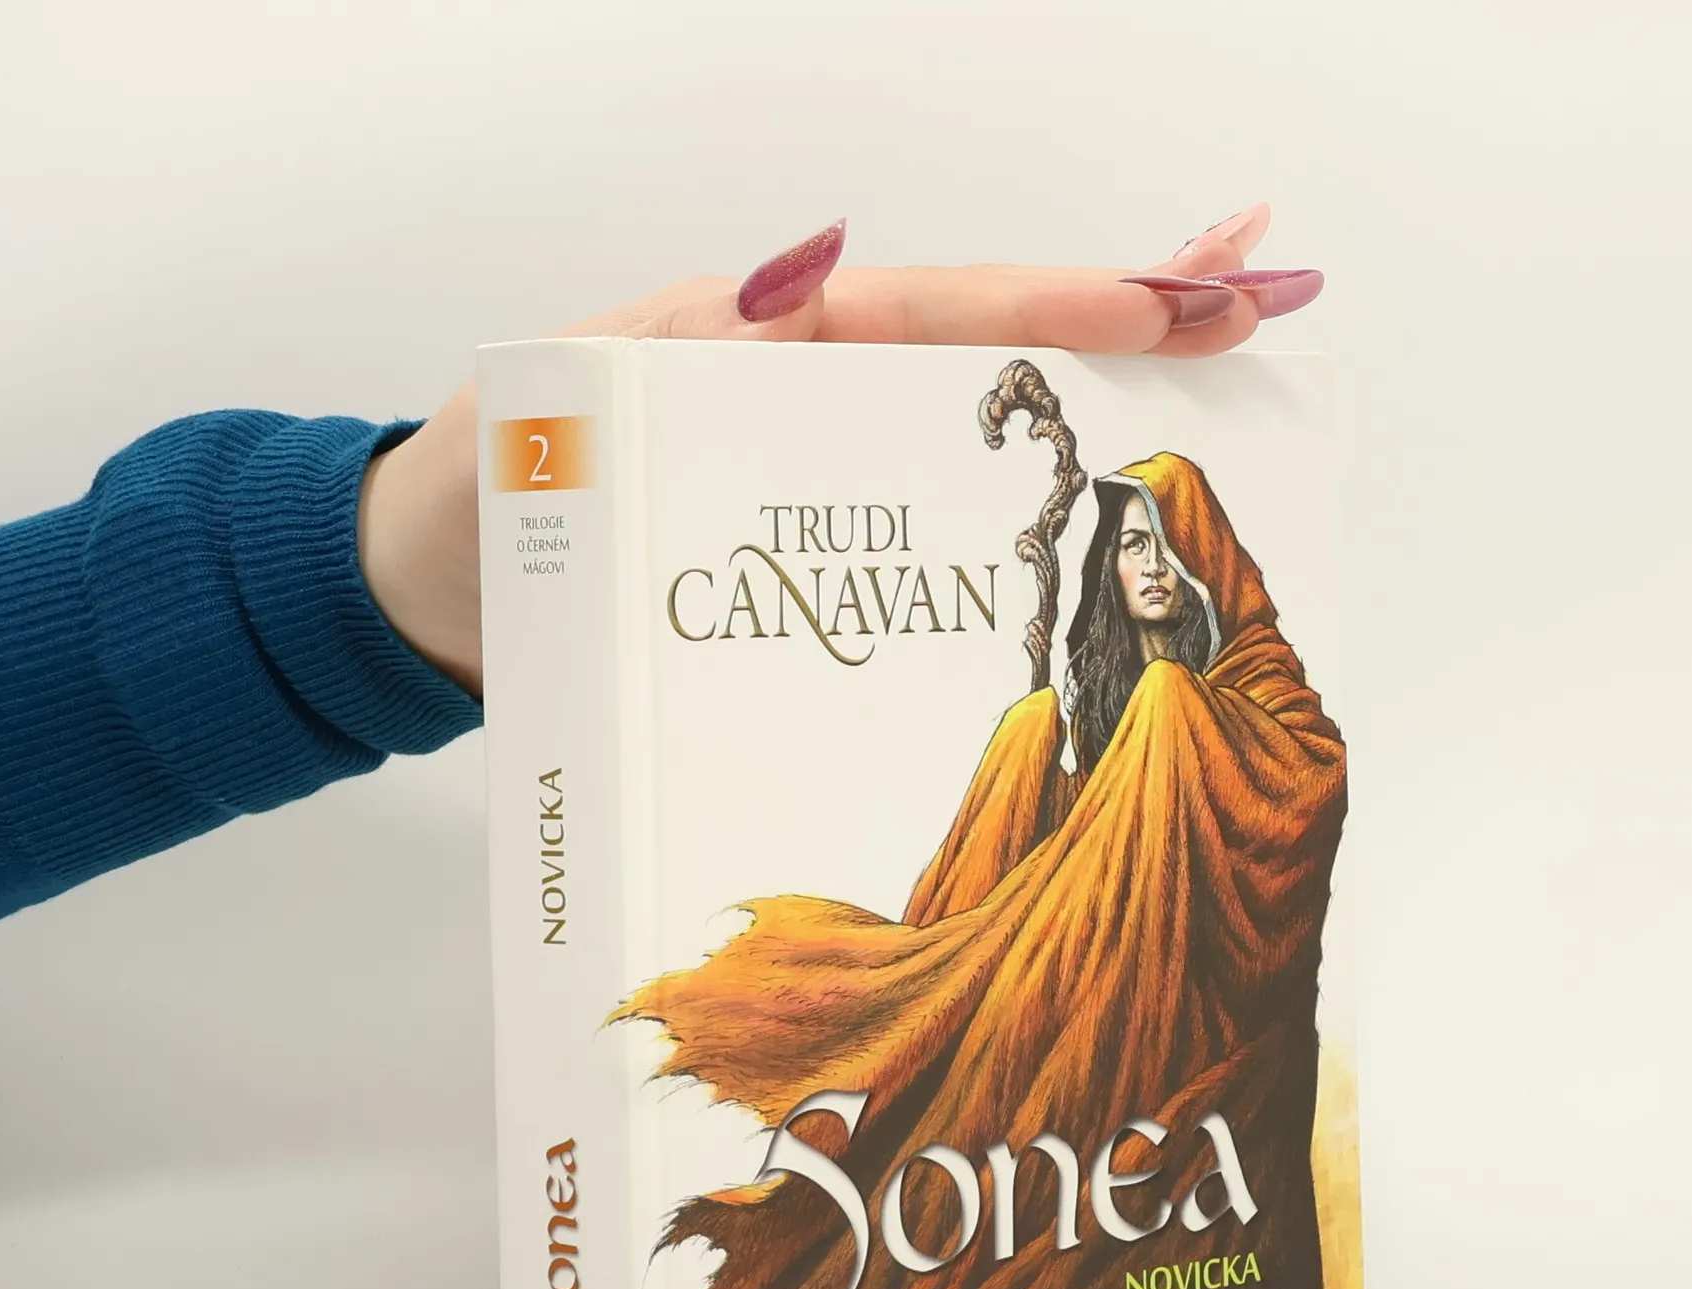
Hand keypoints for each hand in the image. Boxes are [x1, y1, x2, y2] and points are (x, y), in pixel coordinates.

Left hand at [357, 210, 1322, 695]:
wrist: (431, 603)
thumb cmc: (485, 495)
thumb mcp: (561, 396)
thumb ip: (674, 344)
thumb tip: (809, 283)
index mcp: (762, 342)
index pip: (932, 308)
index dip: (1051, 310)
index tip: (1165, 310)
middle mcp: (812, 396)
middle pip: (989, 344)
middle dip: (1127, 315)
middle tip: (1260, 294)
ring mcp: (820, 472)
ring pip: (977, 426)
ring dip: (1105, 395)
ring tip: (1226, 353)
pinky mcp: (812, 549)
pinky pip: (929, 519)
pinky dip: (1022, 505)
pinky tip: (1106, 503)